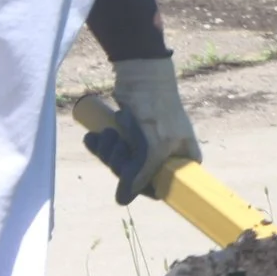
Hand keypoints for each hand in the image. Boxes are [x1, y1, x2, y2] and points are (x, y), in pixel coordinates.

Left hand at [110, 55, 199, 201]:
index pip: (164, 187)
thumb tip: (122, 201)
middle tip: (118, 145)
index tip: (131, 177)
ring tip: (106, 133)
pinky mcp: (129, 135)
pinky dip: (101, 146)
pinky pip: (112, 151)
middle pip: (138, 177)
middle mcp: (167, 154)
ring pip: (123, 164)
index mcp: (184, 158)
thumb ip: (142, 175)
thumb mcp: (153, 146)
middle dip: (121, 163)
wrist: (141, 74)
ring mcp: (146, 145)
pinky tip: (92, 137)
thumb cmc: (156, 109)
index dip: (145, 187)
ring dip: (109, 152)